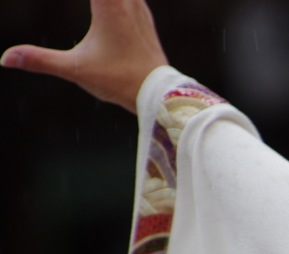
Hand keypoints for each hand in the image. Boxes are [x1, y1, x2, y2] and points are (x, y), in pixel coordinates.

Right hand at [1, 0, 167, 112]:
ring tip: (96, 2)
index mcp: (110, 6)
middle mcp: (128, 2)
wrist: (159, 94)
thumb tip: (5, 59)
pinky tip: (109, 3)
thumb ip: (40, 60)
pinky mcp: (145, 20)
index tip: (76, 0)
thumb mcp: (76, 69)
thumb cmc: (120, 81)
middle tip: (91, 2)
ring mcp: (140, 9)